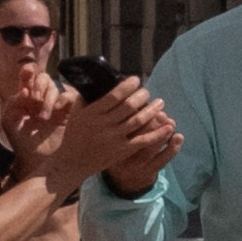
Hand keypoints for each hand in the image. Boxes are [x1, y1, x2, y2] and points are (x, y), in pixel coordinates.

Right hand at [50, 78, 178, 198]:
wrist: (73, 161)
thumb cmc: (75, 133)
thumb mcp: (76, 112)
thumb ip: (87, 96)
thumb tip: (99, 79)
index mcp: (92, 113)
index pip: (113, 96)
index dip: (127, 86)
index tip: (136, 80)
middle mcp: (104, 125)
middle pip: (128, 107)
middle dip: (142, 96)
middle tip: (147, 92)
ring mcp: (114, 139)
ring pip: (138, 121)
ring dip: (152, 110)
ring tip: (160, 102)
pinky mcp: (122, 151)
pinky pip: (143, 140)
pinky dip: (157, 133)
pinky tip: (168, 126)